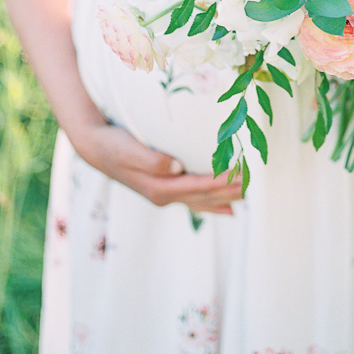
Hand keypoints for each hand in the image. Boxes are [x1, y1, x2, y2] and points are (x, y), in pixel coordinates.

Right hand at [71, 122, 242, 214]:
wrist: (95, 148)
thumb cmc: (112, 145)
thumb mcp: (127, 149)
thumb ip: (150, 160)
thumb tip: (175, 167)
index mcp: (158, 188)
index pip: (198, 187)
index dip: (222, 183)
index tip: (243, 177)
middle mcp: (164, 195)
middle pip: (205, 197)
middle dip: (231, 192)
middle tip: (258, 185)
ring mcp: (166, 194)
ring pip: (203, 201)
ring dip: (227, 198)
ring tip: (251, 195)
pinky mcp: (166, 188)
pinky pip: (195, 200)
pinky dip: (214, 204)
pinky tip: (230, 209)